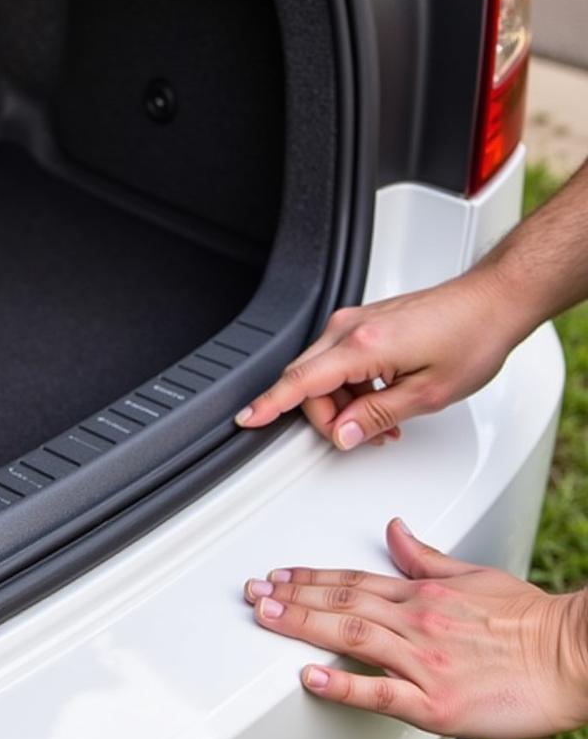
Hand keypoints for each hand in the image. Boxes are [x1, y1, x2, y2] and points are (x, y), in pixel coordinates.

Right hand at [235, 269, 521, 449]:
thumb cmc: (472, 337)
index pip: (301, 382)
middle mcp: (350, 328)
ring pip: (322, 373)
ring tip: (384, 422)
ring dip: (342, 404)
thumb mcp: (429, 393)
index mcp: (363, 346)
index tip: (247, 418)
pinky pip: (338, 361)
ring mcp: (355, 321)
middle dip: (327, 417)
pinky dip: (350, 386)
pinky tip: (380, 399)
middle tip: (363, 437)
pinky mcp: (363, 322)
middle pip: (307, 382)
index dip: (269, 404)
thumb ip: (378, 416)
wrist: (492, 301)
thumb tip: (344, 434)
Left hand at [243, 519, 587, 738]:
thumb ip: (425, 555)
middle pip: (342, 601)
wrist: (576, 656)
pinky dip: (343, 685)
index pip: (351, 579)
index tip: (276, 575)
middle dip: (291, 596)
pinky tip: (311, 678)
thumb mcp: (473, 574)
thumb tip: (394, 528)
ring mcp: (426, 661)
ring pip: (353, 634)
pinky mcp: (440, 704)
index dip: (309, 577)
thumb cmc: (530, 619)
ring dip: (303, 624)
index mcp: (423, 593)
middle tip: (253, 592)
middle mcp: (417, 621)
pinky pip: (383, 692)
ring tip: (266, 616)